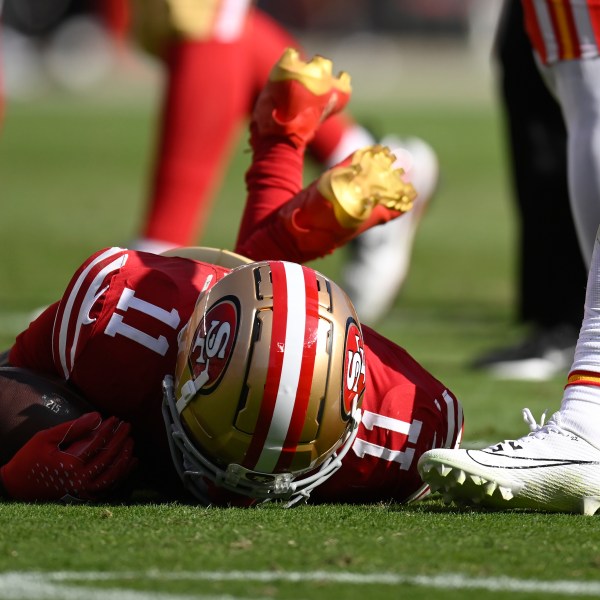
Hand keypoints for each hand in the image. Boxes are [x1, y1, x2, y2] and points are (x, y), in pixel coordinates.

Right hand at [0, 412, 135, 501]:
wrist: (17, 486)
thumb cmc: (30, 459)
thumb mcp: (46, 438)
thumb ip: (73, 427)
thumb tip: (98, 416)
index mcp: (70, 465)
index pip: (97, 443)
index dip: (108, 429)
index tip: (115, 418)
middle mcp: (79, 480)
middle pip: (108, 457)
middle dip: (120, 439)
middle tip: (127, 426)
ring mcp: (83, 491)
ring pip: (113, 474)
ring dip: (124, 457)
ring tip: (131, 441)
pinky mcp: (84, 496)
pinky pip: (109, 486)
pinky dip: (122, 473)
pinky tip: (131, 461)